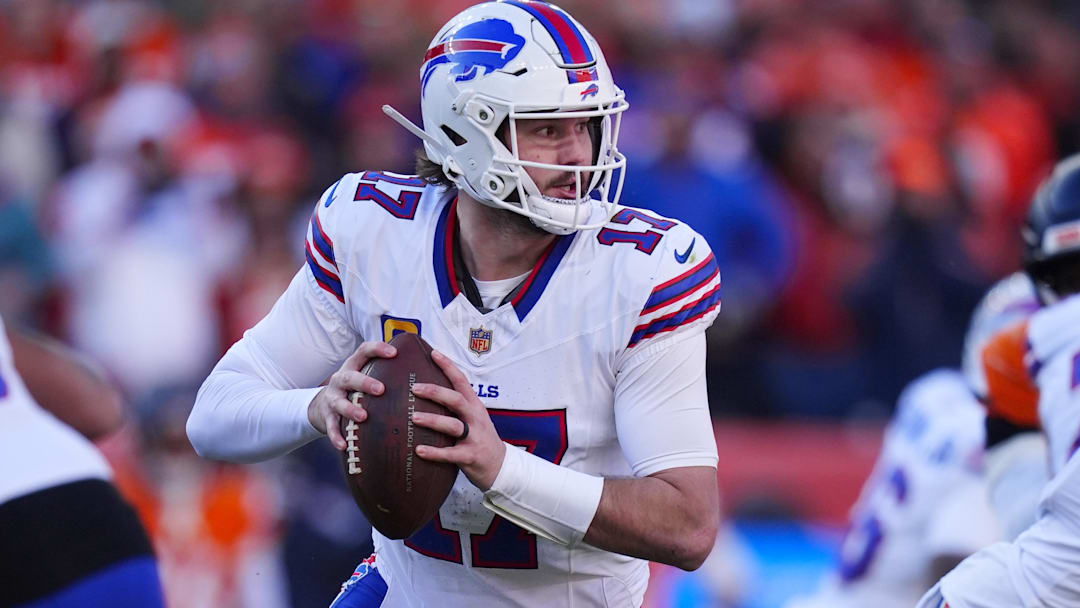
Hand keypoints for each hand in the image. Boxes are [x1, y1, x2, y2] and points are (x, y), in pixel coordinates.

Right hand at [308, 341, 396, 450]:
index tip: (394, 353)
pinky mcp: (327, 417)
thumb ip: (386, 371)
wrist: (322, 404)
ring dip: (350, 410)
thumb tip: (425, 367)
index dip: (378, 349)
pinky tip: (344, 445)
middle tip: (381, 389)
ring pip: (339, 403)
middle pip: (350, 377)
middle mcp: (341, 380)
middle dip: (364, 383)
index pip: (364, 351)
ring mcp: (332, 398)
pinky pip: (331, 427)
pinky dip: (336, 436)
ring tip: (363, 417)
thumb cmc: (355, 388)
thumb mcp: (365, 374)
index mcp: (353, 365)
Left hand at [411, 349, 506, 490]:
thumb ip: (456, 406)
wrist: (500, 466)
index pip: (462, 381)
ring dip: (433, 420)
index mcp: (475, 406)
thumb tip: (428, 390)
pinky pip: (450, 454)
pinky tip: (419, 450)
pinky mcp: (470, 456)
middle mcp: (475, 418)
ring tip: (414, 417)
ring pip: (453, 425)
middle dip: (436, 392)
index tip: (433, 353)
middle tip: (415, 388)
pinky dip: (434, 452)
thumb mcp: (474, 417)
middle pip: (457, 400)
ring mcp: (474, 437)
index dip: (448, 366)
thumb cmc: (480, 438)